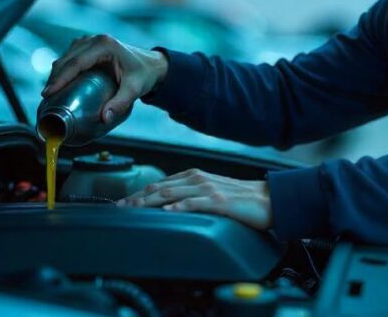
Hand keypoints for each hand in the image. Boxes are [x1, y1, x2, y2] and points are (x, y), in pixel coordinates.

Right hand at [41, 34, 168, 122]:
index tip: (48, 92)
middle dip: (54, 77)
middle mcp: (95, 40)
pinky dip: (63, 68)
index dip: (60, 78)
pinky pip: (70, 56)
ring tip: (50, 92)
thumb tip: (104, 118)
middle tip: (46, 97)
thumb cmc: (144, 75)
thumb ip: (120, 104)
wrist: (152, 65)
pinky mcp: (89, 46)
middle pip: (67, 59)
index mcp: (104, 46)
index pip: (76, 62)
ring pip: (66, 56)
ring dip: (57, 73)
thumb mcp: (134, 90)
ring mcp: (91, 41)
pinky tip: (59, 82)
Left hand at [117, 169, 271, 230]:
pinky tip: (167, 211)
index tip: (124, 203)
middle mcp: (198, 179)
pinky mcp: (219, 201)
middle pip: (160, 187)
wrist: (268, 200)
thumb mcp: (212, 194)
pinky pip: (195, 203)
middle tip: (119, 207)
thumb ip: (191, 196)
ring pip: (172, 193)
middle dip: (137, 198)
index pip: (160, 183)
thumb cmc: (242, 199)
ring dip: (150, 201)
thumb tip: (170, 206)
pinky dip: (179, 206)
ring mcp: (208, 189)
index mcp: (195, 177)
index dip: (140, 193)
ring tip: (133, 208)